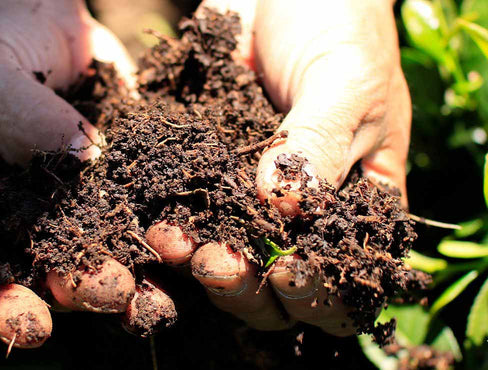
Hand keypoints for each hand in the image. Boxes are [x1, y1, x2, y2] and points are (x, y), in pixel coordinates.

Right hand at [0, 0, 137, 347]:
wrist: (34, 15)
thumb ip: (18, 118)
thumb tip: (82, 159)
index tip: (33, 323)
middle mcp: (25, 214)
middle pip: (46, 272)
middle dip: (81, 289)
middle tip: (114, 290)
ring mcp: (76, 197)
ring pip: (102, 249)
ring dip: (131, 274)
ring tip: (159, 286)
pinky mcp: (121, 174)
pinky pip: (142, 204)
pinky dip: (164, 224)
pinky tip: (187, 233)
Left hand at [148, 0, 410, 334]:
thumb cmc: (337, 27)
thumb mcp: (345, 81)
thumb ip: (319, 144)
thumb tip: (281, 207)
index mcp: (356, 206)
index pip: (343, 279)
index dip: (318, 294)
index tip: (286, 273)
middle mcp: (301, 217)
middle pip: (278, 290)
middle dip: (247, 288)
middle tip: (216, 262)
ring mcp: (249, 202)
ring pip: (226, 263)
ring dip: (199, 264)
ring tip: (171, 240)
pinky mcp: (206, 179)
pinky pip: (187, 216)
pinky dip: (168, 227)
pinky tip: (152, 218)